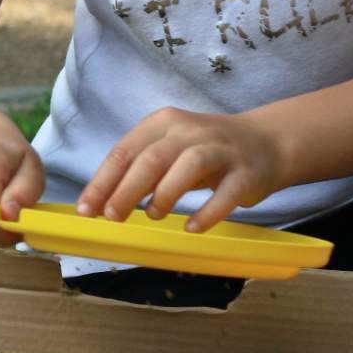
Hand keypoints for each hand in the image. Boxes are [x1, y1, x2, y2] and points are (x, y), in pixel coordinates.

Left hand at [77, 107, 287, 232]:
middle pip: (152, 159)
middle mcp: (190, 131)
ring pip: (188, 166)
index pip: (124, 151)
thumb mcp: (170, 150)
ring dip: (164, 194)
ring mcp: (221, 150)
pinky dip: (207, 212)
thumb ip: (141, 170)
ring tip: (152, 215)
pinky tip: (192, 228)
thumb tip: (102, 202)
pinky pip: (226, 193)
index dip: (102, 181)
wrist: (266, 142)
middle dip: (126, 189)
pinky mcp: (246, 173)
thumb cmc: (206, 151)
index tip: (86, 209)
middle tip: (112, 217)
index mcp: (163, 124)